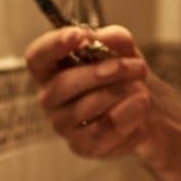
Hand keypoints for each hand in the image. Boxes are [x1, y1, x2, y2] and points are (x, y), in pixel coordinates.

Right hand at [25, 24, 151, 158]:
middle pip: (64, 83)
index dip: (54, 45)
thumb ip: (114, 38)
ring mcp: (61, 124)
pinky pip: (103, 129)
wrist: (142, 104)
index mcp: (50, 68)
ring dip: (123, 93)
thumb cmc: (121, 73)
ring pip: (87, 107)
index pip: (37, 56)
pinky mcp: (81, 145)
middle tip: (139, 67)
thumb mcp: (122, 48)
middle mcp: (49, 97)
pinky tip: (141, 104)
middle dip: (107, 72)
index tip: (79, 35)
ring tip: (143, 87)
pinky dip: (128, 114)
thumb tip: (104, 37)